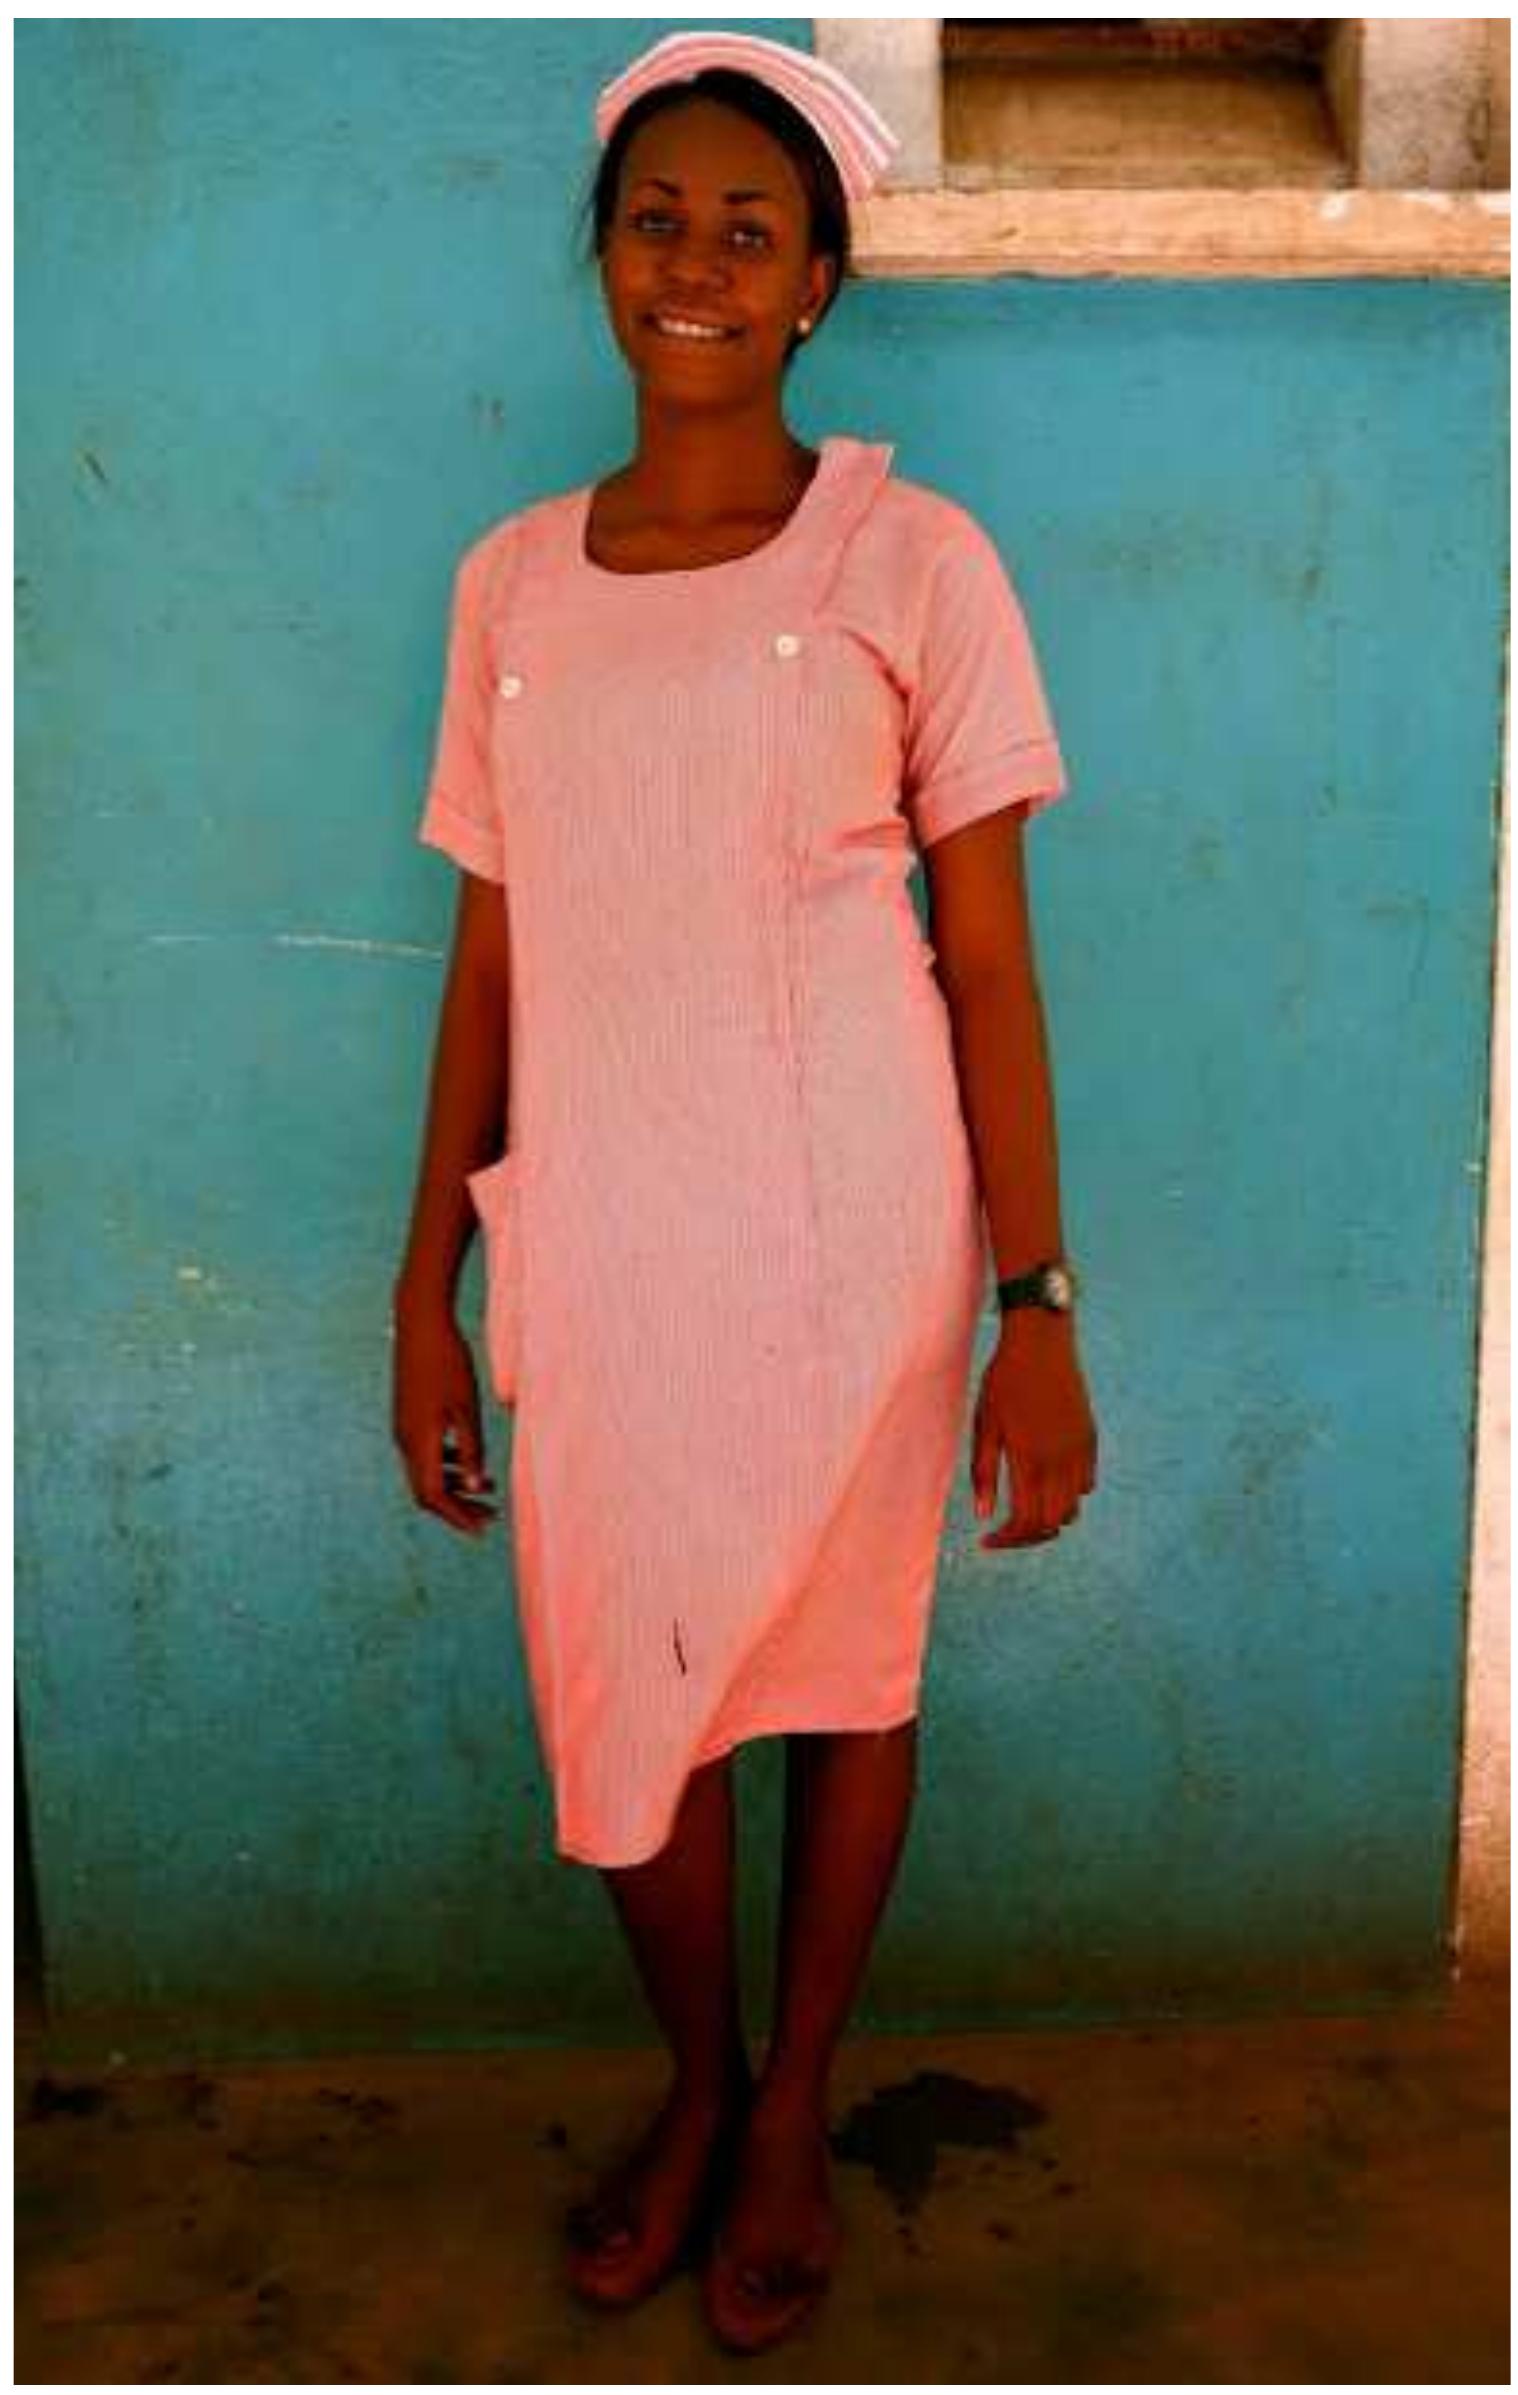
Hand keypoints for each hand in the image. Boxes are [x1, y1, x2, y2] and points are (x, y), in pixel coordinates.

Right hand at [391, 1291, 498, 1537]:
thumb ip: (472, 1449)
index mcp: (419, 1441)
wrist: (420, 1324)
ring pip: (425, 1473)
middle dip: (459, 1508)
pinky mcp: (407, 1417)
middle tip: (492, 1517)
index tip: (483, 1528)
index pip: (433, 1496)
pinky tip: (471, 1463)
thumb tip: (476, 1486)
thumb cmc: (448, 1362)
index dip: (458, 1516)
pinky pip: (424, 1454)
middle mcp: (405, 1440)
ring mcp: (403, 1429)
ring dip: (455, 1487)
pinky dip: (447, 1466)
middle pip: (427, 1491)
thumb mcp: (467, 1408)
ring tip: (489, 1492)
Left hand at [971, 1312, 1096, 1548]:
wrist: (1042, 1342)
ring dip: (1048, 1518)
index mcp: (1030, 1460)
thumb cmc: (1004, 1380)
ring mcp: (1080, 1451)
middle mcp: (1061, 1461)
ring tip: (1024, 1511)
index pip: (1025, 1521)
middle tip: (1003, 1532)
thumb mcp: (985, 1425)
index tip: (987, 1541)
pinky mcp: (1090, 1440)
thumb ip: (984, 1472)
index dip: (1006, 1540)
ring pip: (1072, 1508)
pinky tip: (1045, 1484)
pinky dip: (1067, 1496)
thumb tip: (983, 1515)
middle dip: (1026, 1536)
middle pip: (1051, 1523)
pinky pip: (1086, 1484)